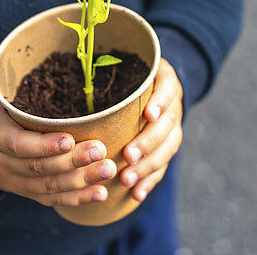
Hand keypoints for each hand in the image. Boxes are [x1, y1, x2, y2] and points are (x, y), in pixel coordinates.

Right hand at [0, 84, 116, 206]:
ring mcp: (16, 181)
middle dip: (72, 161)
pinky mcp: (29, 192)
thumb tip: (47, 50)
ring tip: (109, 170)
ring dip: (81, 180)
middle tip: (102, 151)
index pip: (17, 144)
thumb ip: (18, 81)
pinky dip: (78, 198)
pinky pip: (53, 199)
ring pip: (49, 186)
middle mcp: (4, 163)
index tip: (68, 140)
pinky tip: (101, 193)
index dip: (42, 145)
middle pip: (39, 168)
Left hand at [119, 58, 183, 201]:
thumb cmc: (131, 73)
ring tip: (128, 179)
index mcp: (165, 80)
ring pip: (167, 148)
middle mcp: (173, 104)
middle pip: (168, 125)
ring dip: (148, 166)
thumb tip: (83, 65)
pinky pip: (163, 165)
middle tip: (129, 155)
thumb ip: (113, 64)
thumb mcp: (128, 62)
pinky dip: (150, 180)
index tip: (149, 114)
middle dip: (148, 142)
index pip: (168, 89)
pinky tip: (137, 194)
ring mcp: (173, 127)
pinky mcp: (167, 146)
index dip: (161, 102)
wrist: (154, 84)